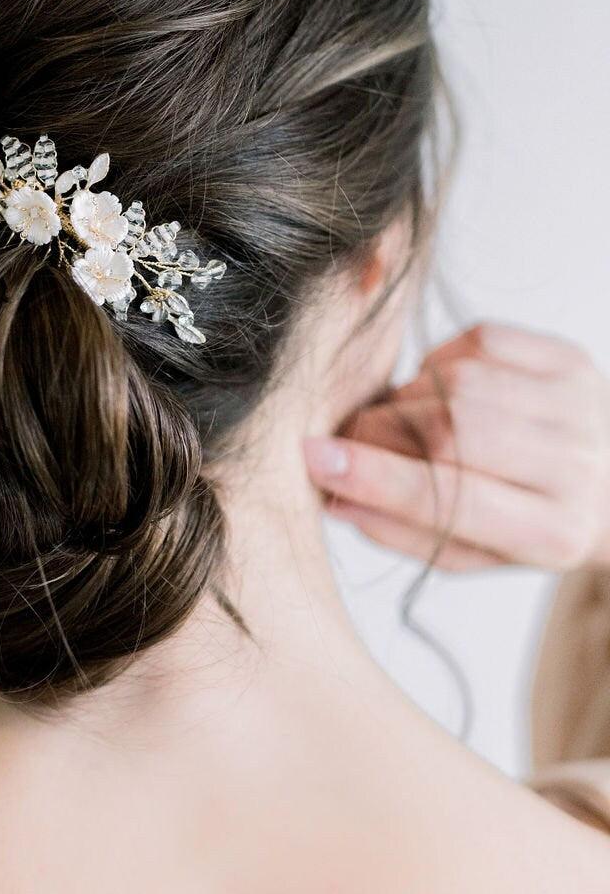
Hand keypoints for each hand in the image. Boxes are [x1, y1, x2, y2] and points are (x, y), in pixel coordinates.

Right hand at [302, 321, 609, 572]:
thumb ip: (404, 530)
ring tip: (407, 421)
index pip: (448, 499)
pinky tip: (446, 389)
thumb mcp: (478, 552)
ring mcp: (578, 403)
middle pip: (450, 430)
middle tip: (351, 439)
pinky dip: (443, 362)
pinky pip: (480, 340)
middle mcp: (577, 465)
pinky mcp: (571, 357)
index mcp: (555, 532)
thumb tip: (332, 493)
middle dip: (380, 430)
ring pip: (459, 382)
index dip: (373, 477)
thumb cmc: (537, 522)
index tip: (314, 460)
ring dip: (409, 398)